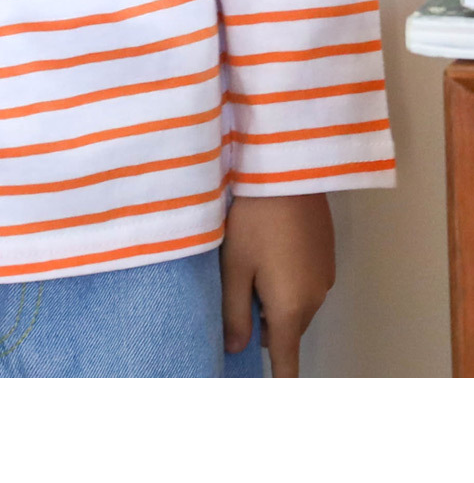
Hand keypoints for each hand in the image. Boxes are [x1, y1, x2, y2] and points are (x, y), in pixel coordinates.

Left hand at [220, 193, 334, 377]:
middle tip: (237, 286)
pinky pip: (306, 281)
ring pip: (297, 304)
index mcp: (291, 308)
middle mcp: (316, 298)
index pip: (287, 360)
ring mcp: (326, 275)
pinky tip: (271, 245)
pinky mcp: (327, 253)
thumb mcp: (234, 267)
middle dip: (264, 321)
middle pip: (287, 329)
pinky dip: (289, 276)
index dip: (279, 381)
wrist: (286, 170)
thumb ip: (234, 313)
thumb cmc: (254, 220)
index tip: (273, 393)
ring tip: (251, 260)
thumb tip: (236, 349)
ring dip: (275, 296)